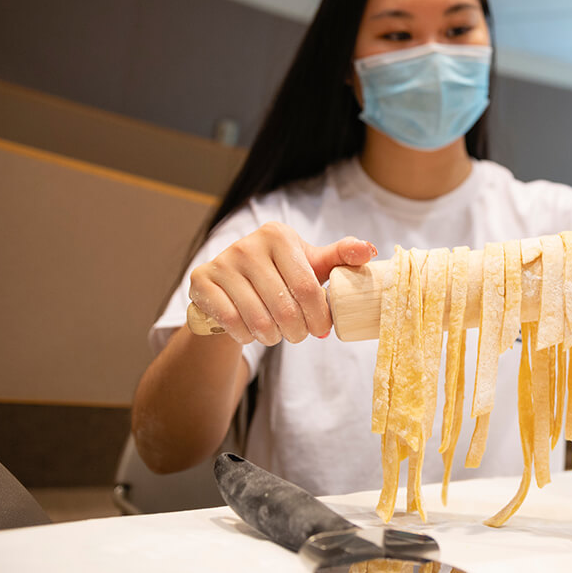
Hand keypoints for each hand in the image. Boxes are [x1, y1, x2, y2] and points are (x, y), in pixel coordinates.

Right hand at [187, 223, 376, 344]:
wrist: (231, 284)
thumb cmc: (280, 273)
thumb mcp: (311, 262)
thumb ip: (340, 256)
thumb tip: (370, 250)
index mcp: (278, 235)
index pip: (308, 287)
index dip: (318, 316)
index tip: (323, 330)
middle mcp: (247, 244)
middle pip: (284, 307)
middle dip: (297, 331)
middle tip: (300, 336)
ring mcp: (222, 261)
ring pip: (258, 318)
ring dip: (273, 336)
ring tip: (278, 335)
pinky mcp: (201, 281)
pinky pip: (232, 321)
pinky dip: (247, 336)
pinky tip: (253, 333)